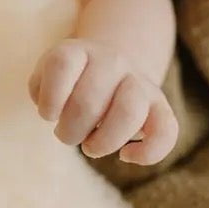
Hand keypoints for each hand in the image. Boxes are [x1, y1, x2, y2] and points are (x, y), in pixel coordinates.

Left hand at [28, 40, 177, 165]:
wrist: (112, 66)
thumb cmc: (71, 81)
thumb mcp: (47, 77)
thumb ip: (41, 90)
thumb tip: (56, 113)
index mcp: (79, 51)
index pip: (61, 64)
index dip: (50, 96)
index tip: (48, 114)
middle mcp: (112, 61)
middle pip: (89, 101)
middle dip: (70, 131)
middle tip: (66, 136)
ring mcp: (139, 82)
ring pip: (129, 112)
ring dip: (104, 142)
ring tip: (91, 148)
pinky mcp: (160, 106)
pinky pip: (166, 130)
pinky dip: (147, 152)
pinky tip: (126, 156)